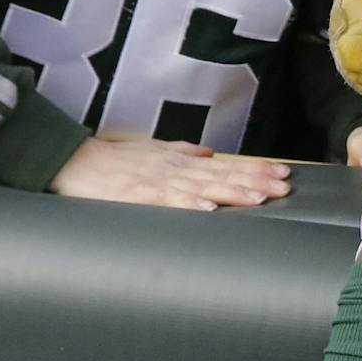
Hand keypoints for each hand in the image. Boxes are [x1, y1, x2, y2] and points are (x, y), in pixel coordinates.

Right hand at [49, 135, 291, 209]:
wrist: (77, 163)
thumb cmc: (115, 160)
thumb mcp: (154, 150)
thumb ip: (182, 152)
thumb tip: (209, 152)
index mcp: (181, 161)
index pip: (227, 165)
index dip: (256, 169)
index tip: (282, 173)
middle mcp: (175, 170)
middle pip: (222, 175)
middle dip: (255, 181)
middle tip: (283, 187)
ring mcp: (158, 183)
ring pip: (202, 188)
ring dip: (231, 193)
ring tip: (258, 199)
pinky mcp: (139, 197)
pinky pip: (167, 202)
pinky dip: (188, 205)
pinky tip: (208, 210)